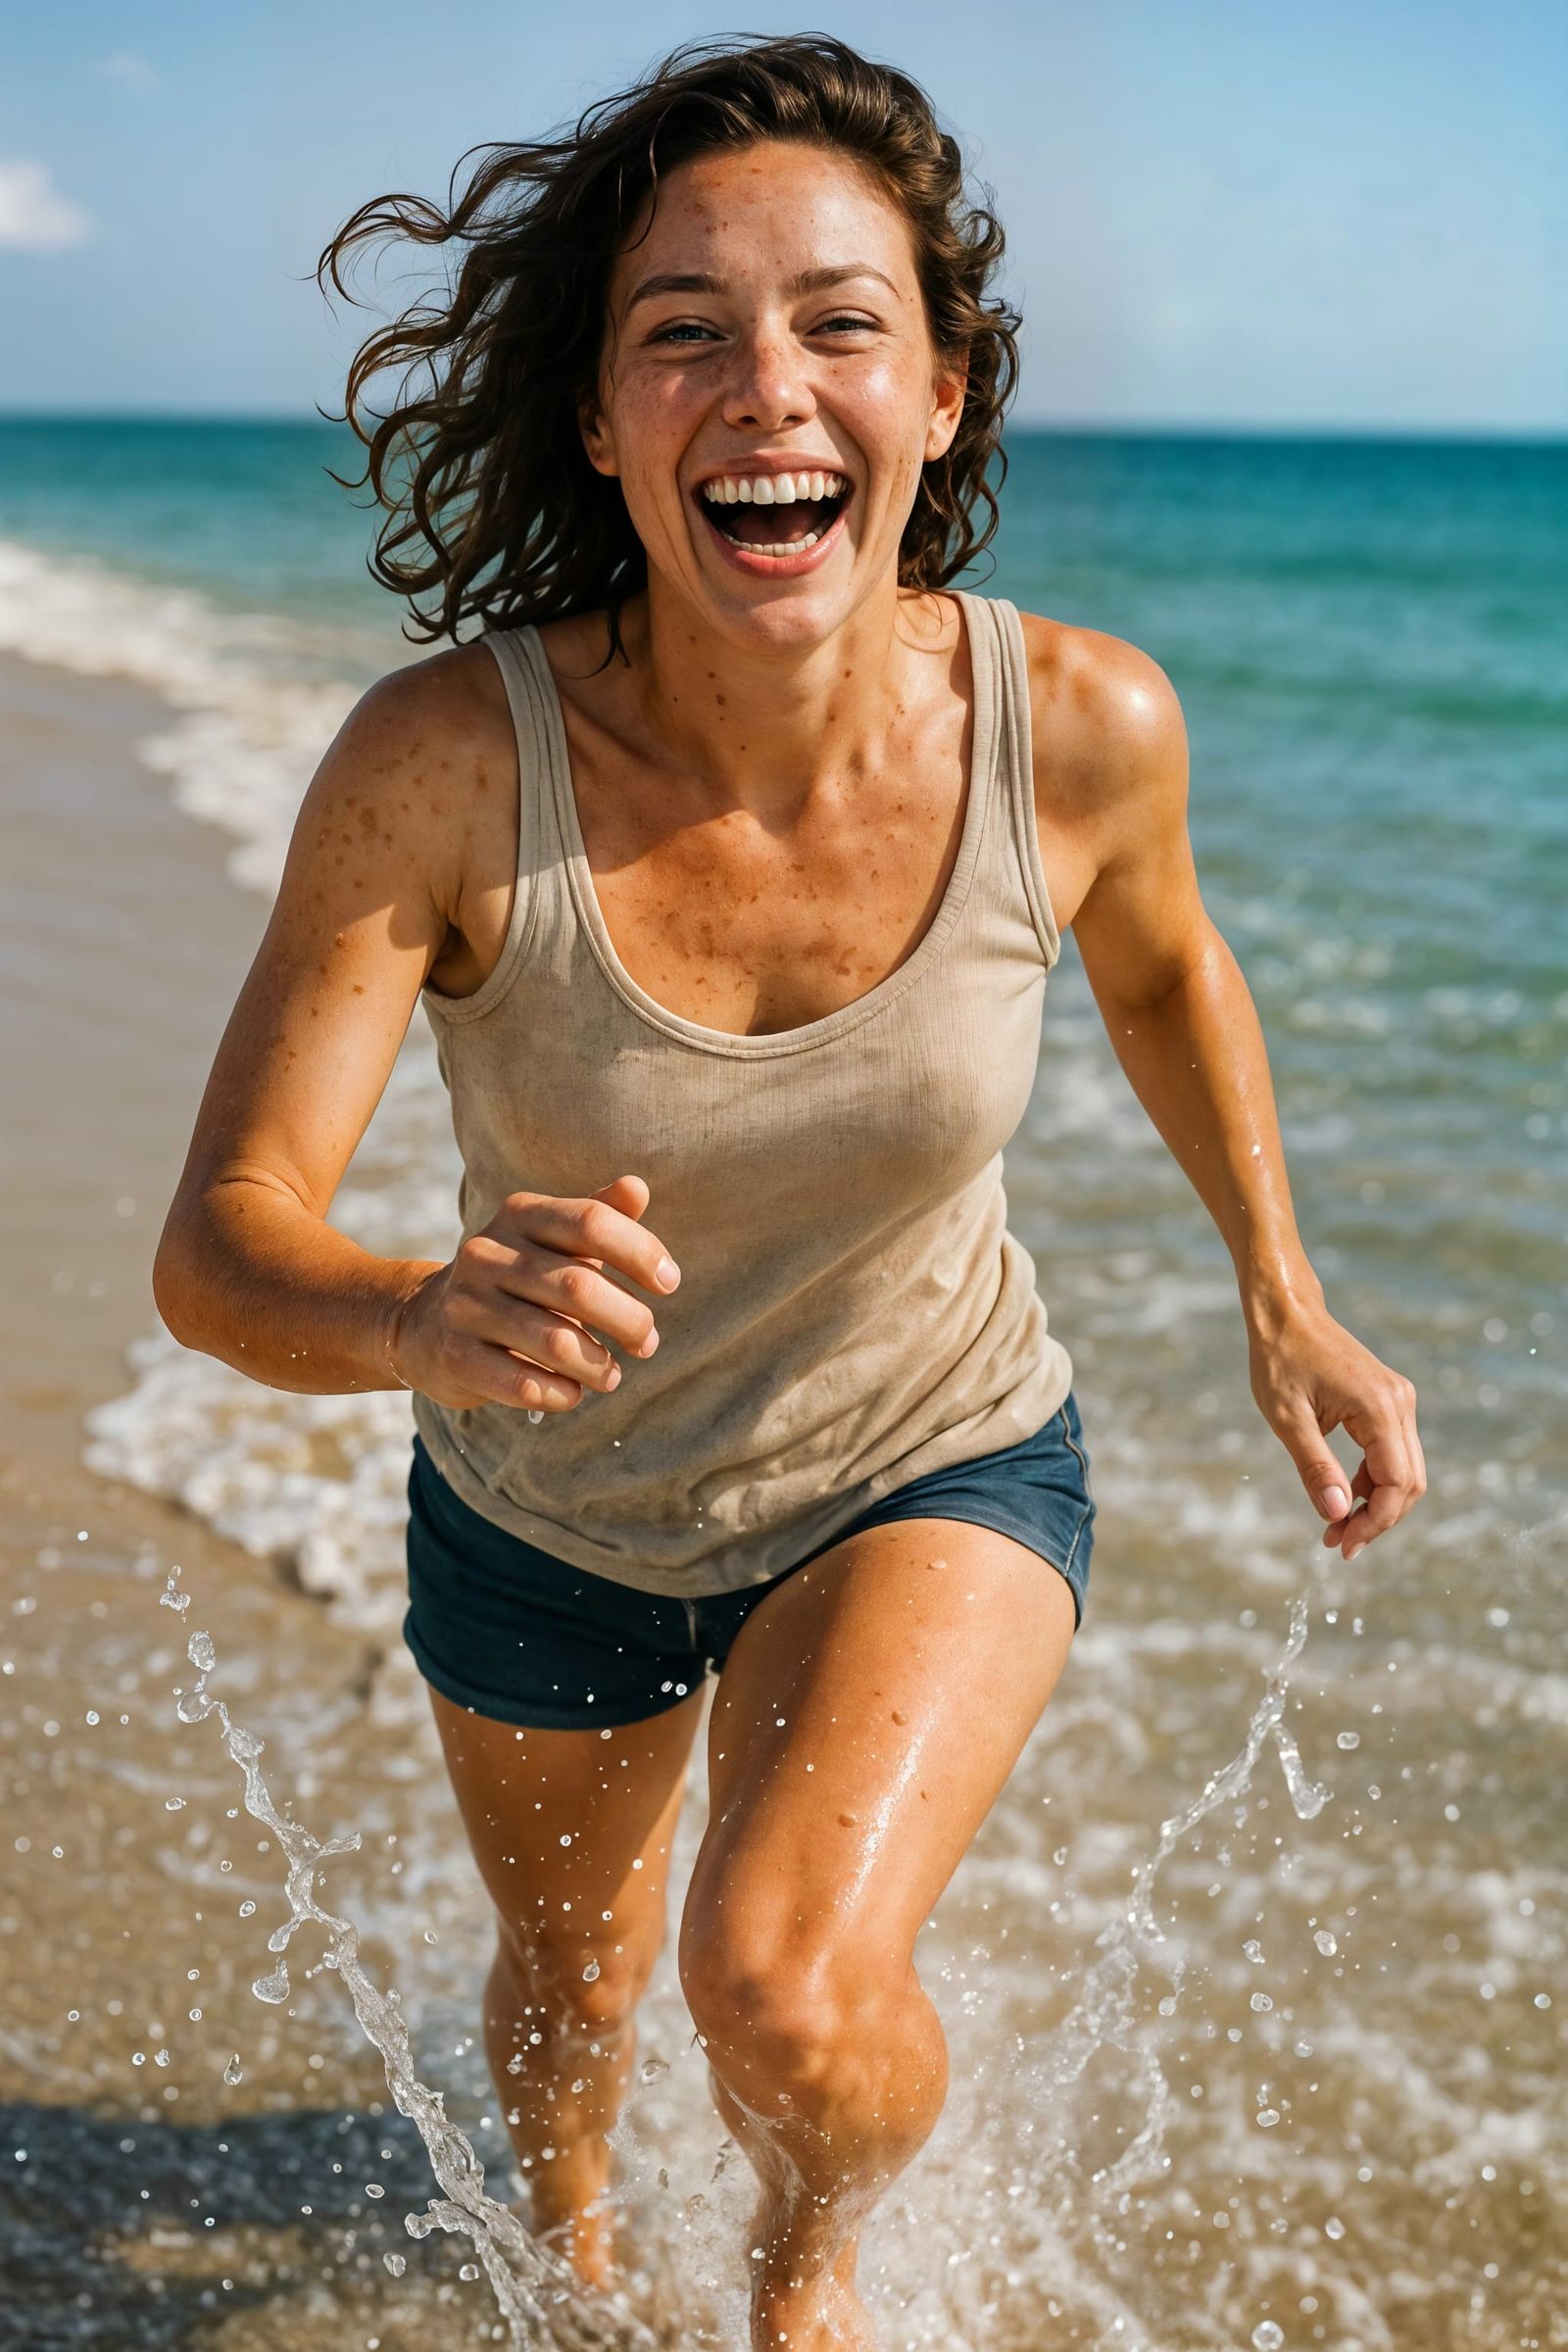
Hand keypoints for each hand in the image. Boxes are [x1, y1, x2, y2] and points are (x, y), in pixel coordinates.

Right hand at [388, 1173, 679, 1412]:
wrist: (425, 1324)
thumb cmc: (515, 1280)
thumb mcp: (552, 1240)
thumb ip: (598, 1216)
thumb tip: (639, 1188)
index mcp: (519, 1214)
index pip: (590, 1222)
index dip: (640, 1252)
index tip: (669, 1282)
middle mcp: (486, 1253)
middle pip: (578, 1286)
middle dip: (628, 1319)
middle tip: (647, 1342)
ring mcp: (466, 1305)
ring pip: (555, 1341)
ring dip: (598, 1364)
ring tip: (613, 1375)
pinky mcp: (455, 1355)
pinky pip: (522, 1382)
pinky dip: (562, 1393)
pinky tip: (575, 1393)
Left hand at [1246, 1299, 1425, 1563]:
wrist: (1286, 1313)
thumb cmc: (1280, 1359)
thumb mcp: (1287, 1419)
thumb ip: (1315, 1467)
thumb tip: (1337, 1515)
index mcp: (1379, 1407)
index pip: (1396, 1483)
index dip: (1374, 1522)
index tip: (1342, 1545)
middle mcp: (1399, 1403)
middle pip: (1409, 1482)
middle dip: (1377, 1519)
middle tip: (1338, 1543)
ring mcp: (1398, 1400)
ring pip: (1404, 1470)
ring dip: (1374, 1503)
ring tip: (1334, 1526)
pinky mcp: (1388, 1401)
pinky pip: (1391, 1452)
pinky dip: (1371, 1480)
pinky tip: (1341, 1494)